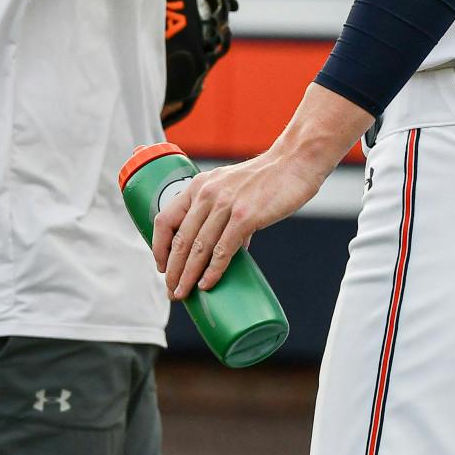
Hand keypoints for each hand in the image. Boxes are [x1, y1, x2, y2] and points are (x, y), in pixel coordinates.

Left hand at [153, 146, 331, 297]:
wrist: (295, 162)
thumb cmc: (267, 178)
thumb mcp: (233, 189)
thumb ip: (223, 216)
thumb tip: (224, 250)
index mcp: (199, 186)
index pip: (165, 220)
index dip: (159, 247)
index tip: (162, 267)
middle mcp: (207, 194)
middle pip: (180, 239)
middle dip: (173, 270)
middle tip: (172, 290)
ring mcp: (225, 205)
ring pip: (198, 248)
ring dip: (188, 275)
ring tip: (183, 293)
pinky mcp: (245, 217)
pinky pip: (223, 250)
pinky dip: (213, 270)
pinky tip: (207, 283)